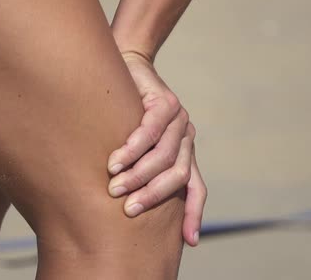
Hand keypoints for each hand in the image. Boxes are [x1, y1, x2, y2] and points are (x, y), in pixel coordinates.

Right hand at [107, 51, 206, 245]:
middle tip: (128, 209)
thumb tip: (127, 201)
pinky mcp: (165, 102)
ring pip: (164, 156)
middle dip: (152, 195)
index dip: (194, 215)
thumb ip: (141, 167)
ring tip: (114, 186)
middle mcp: (186, 138)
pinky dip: (132, 149)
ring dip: (138, 175)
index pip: (196, 188)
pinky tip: (115, 160)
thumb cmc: (125, 113)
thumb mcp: (137, 145)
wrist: (128, 69)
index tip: (189, 241)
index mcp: (184, 153)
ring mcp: (179, 120)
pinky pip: (150, 131)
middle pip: (178, 177)